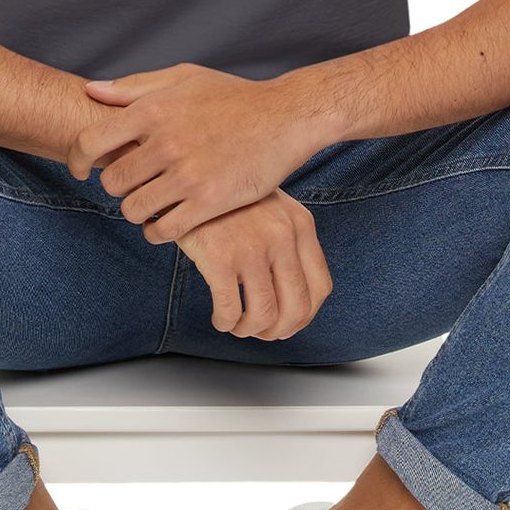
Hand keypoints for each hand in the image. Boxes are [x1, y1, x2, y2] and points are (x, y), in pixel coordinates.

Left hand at [68, 61, 331, 243]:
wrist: (286, 117)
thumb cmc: (235, 96)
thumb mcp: (185, 79)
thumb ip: (136, 87)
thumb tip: (91, 91)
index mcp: (154, 110)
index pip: (90, 141)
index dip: (75, 160)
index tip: (79, 170)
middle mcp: (165, 142)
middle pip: (111, 181)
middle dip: (116, 187)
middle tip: (132, 186)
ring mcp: (187, 174)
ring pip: (133, 209)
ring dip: (136, 211)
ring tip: (150, 205)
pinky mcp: (209, 202)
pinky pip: (163, 230)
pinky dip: (157, 232)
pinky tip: (165, 224)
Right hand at [178, 187, 333, 341]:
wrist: (189, 177)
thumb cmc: (229, 201)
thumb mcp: (273, 210)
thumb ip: (288, 246)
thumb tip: (292, 304)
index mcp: (300, 225)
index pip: (321, 288)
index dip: (306, 316)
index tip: (289, 323)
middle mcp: (282, 236)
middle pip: (297, 308)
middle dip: (279, 331)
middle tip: (261, 332)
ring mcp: (252, 247)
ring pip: (264, 315)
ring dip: (250, 330)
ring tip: (237, 325)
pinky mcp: (220, 257)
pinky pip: (230, 310)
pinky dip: (226, 323)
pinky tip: (220, 318)